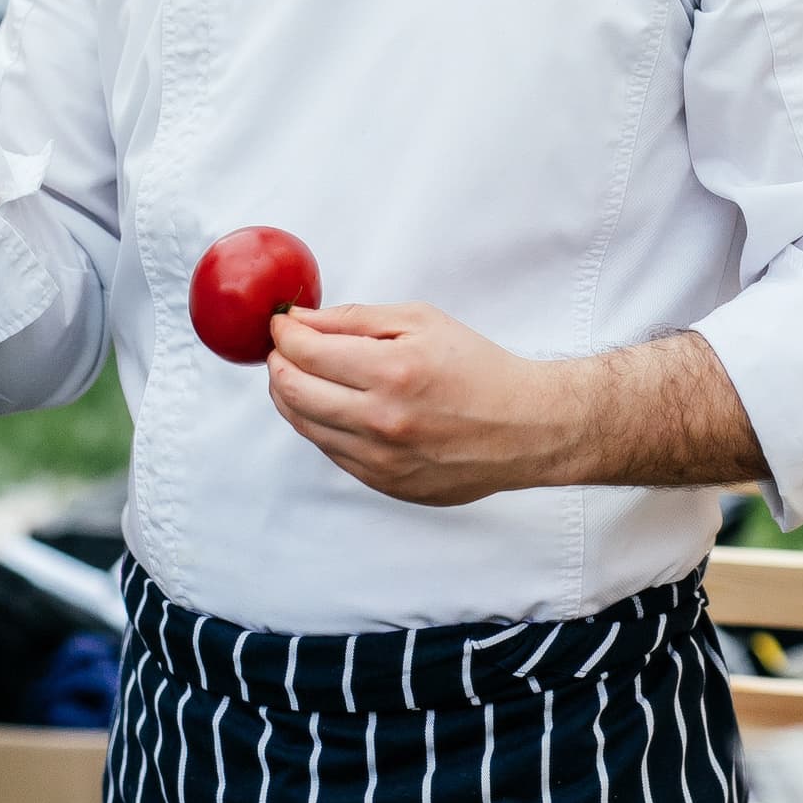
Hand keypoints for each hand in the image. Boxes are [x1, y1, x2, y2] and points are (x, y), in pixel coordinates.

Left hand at [266, 301, 587, 506]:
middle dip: (278, 364)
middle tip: (283, 349)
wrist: (524, 428)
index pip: (306, 353)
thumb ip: (355, 319)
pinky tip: (333, 405)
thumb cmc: (478, 368)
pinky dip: (320, 425)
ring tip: (300, 374)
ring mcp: (381, 459)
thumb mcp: (421, 322)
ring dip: (291, 396)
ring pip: (305, 426)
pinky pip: (332, 452)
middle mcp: (381, 420)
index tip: (281, 325)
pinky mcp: (385, 483)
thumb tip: (300, 321)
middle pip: (293, 392)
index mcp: (392, 372)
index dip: (283, 335)